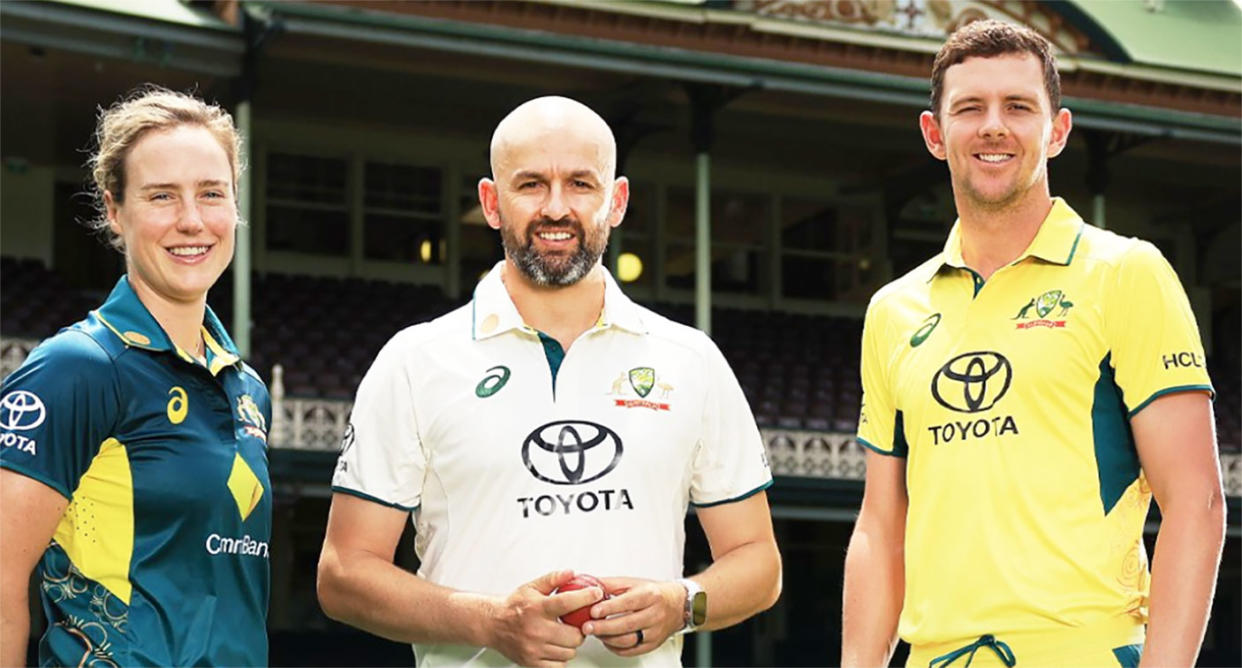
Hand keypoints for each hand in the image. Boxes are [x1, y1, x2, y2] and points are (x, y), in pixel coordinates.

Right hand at [487, 570, 602, 667]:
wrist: (492, 624)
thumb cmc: (514, 606)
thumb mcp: (532, 587)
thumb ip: (553, 579)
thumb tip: (571, 573)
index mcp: (537, 608)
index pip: (566, 603)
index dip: (585, 598)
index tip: (597, 594)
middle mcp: (536, 630)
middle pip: (574, 635)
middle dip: (580, 629)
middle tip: (577, 624)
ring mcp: (534, 648)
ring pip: (569, 652)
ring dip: (571, 644)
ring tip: (564, 635)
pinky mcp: (532, 662)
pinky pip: (559, 665)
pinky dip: (561, 657)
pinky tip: (556, 647)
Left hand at [581, 577, 684, 656]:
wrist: (677, 605)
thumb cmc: (653, 593)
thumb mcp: (633, 583)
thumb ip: (610, 584)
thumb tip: (588, 586)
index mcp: (650, 595)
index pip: (628, 603)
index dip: (610, 608)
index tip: (593, 611)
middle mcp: (655, 614)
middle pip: (627, 624)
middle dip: (604, 627)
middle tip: (587, 627)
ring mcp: (655, 631)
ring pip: (629, 640)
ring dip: (608, 638)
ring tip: (595, 633)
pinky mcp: (653, 644)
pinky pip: (632, 651)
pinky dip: (616, 648)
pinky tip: (607, 641)